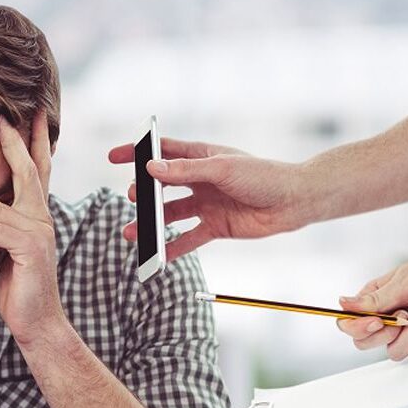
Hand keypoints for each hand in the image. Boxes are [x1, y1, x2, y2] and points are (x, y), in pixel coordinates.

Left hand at [0, 113, 63, 347]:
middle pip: (27, 171)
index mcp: (36, 213)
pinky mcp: (27, 252)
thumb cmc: (18, 285)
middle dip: (12, 142)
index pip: (35, 169)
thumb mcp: (5, 247)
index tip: (28, 112)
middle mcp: (41, 217)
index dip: (32, 140)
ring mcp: (37, 233)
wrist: (37, 322)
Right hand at [108, 138, 306, 260]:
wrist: (293, 202)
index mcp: (201, 157)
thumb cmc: (263, 176)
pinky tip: (157, 255)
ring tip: (132, 232)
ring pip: (171, 214)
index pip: (162, 152)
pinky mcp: (215, 226)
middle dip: (143, 192)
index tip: (114, 157)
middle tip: (132, 197)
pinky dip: (172, 248)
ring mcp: (206, 204)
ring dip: (151, 223)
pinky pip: (188, 238)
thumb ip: (185, 170)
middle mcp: (200, 180)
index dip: (138, 153)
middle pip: (162, 186)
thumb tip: (151, 169)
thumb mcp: (222, 169)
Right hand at [335, 246, 407, 360]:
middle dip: (388, 334)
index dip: (358, 328)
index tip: (378, 322)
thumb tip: (341, 304)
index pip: (349, 324)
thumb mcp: (403, 283)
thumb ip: (373, 300)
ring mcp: (404, 332)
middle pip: (365, 343)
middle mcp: (385, 318)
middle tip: (404, 316)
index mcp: (373, 301)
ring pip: (394, 352)